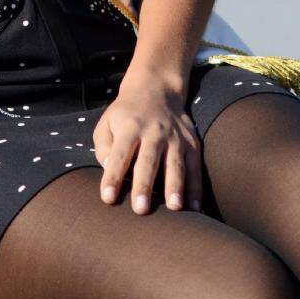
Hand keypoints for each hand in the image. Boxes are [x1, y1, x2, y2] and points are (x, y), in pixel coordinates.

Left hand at [92, 68, 201, 214]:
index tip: (108, 198)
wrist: (156, 89)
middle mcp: (153, 132)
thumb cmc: (126, 115)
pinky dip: (196, 188)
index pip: (119, 154)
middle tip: (141, 209)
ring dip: (175, 187)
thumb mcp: (107, 122)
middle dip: (144, 185)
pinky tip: (195, 208)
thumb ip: (103, 146)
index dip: (113, 176)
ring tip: (174, 208)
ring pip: (175, 164)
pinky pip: (195, 168)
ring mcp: (175, 137)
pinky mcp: (191, 143)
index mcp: (129, 127)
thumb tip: (108, 170)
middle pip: (148, 160)